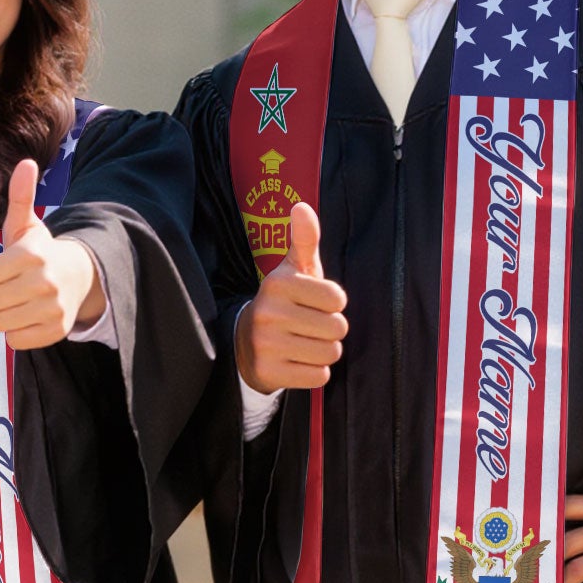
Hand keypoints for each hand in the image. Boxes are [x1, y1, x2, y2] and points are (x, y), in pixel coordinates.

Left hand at [0, 159, 102, 349]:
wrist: (78, 276)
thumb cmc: (40, 250)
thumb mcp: (26, 224)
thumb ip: (20, 196)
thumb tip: (26, 162)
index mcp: (31, 255)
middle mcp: (44, 283)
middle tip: (5, 286)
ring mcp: (52, 309)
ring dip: (0, 314)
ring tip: (14, 300)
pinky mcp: (56, 331)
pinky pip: (14, 340)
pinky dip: (15, 331)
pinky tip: (26, 315)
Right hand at [234, 201, 346, 390]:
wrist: (244, 343)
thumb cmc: (283, 302)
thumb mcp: (293, 270)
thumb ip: (304, 240)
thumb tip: (302, 206)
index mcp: (278, 283)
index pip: (338, 299)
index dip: (333, 304)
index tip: (314, 303)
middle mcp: (269, 312)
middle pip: (338, 328)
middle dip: (330, 330)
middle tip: (309, 326)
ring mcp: (266, 344)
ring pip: (330, 353)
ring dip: (324, 351)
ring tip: (303, 343)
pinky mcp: (269, 372)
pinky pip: (318, 376)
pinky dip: (313, 372)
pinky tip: (296, 361)